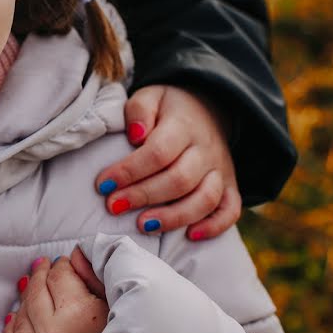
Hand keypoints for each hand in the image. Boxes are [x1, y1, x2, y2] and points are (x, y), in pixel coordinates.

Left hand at [3, 248, 107, 332]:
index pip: (60, 275)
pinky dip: (12, 329)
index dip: (61, 265)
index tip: (63, 263)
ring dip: (25, 299)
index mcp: (81, 315)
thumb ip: (96, 279)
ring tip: (30, 288)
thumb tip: (76, 256)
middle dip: (40, 274)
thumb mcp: (116, 309)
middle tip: (42, 266)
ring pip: (22, 316)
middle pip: (37, 291)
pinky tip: (15, 318)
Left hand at [94, 85, 241, 239]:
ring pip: (205, 199)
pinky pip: (230, 210)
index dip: (129, 171)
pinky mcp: (229, 185)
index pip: (157, 152)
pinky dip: (214, 226)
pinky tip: (189, 236)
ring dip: (174, 217)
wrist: (207, 108)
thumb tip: (136, 135)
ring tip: (143, 225)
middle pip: (179, 179)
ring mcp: (220, 170)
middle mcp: (206, 149)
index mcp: (184, 126)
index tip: (102, 185)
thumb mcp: (150, 96)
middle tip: (113, 206)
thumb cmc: (166, 108)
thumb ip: (139, 111)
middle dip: (143, 196)